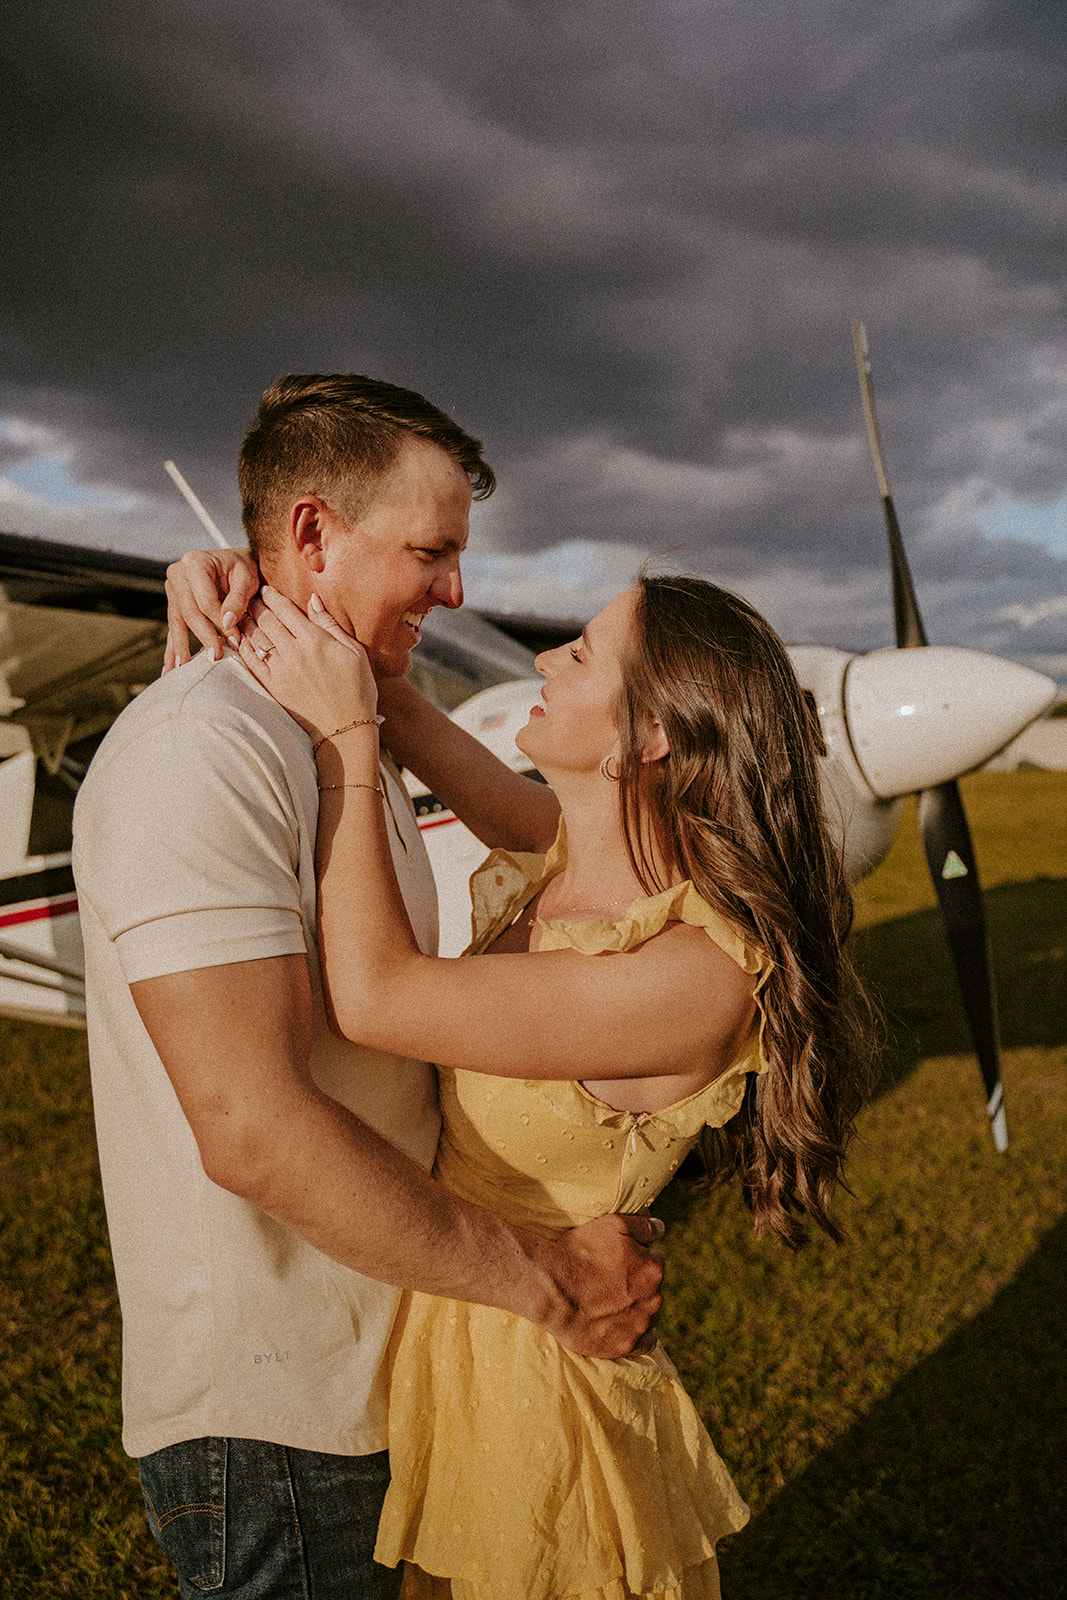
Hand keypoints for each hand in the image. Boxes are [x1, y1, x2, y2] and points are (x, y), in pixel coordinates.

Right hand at [163, 548, 260, 671]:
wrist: (236, 562)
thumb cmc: (244, 568)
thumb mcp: (247, 578)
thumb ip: (238, 599)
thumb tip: (226, 622)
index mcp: (195, 562)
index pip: (205, 600)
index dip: (219, 623)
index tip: (235, 641)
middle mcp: (178, 574)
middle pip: (189, 612)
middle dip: (203, 637)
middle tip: (215, 658)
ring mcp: (173, 588)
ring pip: (176, 622)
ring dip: (180, 648)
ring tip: (182, 669)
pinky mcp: (174, 602)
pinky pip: (174, 626)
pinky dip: (173, 647)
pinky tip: (170, 667)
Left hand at [238, 586, 378, 742]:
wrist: (346, 728)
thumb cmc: (357, 689)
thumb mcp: (354, 651)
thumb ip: (330, 624)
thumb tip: (313, 600)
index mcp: (315, 640)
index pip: (285, 609)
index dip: (272, 596)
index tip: (265, 589)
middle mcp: (294, 652)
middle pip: (266, 620)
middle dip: (256, 604)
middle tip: (248, 596)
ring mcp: (281, 670)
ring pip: (256, 638)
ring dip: (246, 622)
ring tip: (241, 613)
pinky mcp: (273, 687)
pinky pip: (251, 662)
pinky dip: (243, 647)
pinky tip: (239, 639)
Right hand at [533, 1212, 664, 1358]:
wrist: (552, 1288)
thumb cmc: (579, 1253)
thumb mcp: (612, 1224)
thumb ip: (643, 1226)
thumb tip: (661, 1228)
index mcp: (653, 1269)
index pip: (654, 1260)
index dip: (636, 1258)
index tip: (619, 1261)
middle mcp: (653, 1298)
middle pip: (652, 1287)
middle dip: (638, 1283)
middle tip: (611, 1280)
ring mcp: (640, 1324)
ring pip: (650, 1313)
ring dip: (638, 1307)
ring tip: (612, 1302)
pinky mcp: (626, 1345)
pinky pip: (646, 1343)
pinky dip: (640, 1335)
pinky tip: (627, 1327)